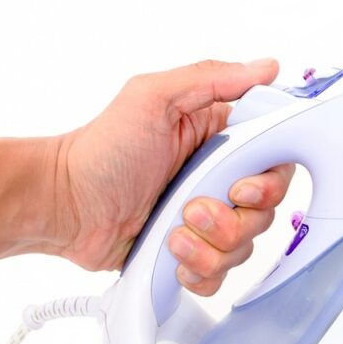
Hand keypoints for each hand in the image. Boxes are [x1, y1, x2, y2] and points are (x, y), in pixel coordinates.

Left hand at [52, 59, 293, 294]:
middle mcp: (218, 181)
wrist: (66, 207)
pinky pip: (219, 277)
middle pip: (265, 213)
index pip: (276, 163)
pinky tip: (172, 255)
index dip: (268, 182)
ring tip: (171, 231)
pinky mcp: (190, 254)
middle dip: (230, 219)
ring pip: (242, 247)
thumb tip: (265, 67)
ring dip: (207, 246)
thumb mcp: (153, 96)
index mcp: (219, 141)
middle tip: (191, 206)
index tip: (239, 187)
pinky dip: (198, 271)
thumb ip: (213, 78)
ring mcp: (206, 222)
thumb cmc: (101, 150)